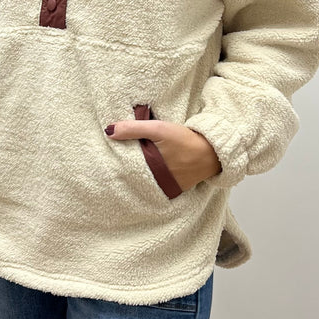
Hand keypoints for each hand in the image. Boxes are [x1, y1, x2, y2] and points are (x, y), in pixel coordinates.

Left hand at [104, 118, 222, 191]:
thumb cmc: (184, 139)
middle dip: (125, 172)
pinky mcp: (176, 189)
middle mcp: (156, 182)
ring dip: (139, 177)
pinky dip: (153, 181)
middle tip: (114, 166)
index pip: (125, 169)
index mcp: (149, 168)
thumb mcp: (158, 129)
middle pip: (134, 177)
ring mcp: (166, 188)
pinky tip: (147, 175)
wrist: (211, 152)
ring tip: (127, 171)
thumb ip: (133, 129)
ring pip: (146, 183)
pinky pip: (159, 186)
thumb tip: (108, 130)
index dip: (116, 164)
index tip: (107, 161)